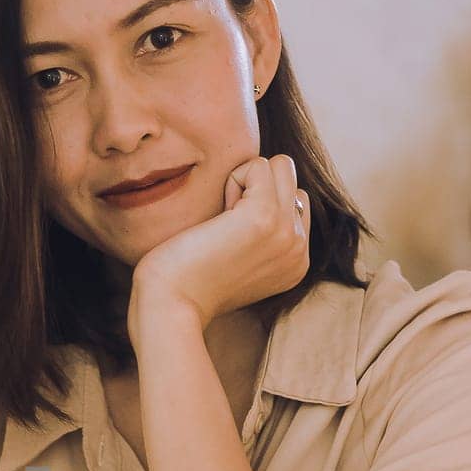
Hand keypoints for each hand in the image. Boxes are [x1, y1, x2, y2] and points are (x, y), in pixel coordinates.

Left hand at [128, 152, 309, 335]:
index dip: (257, 205)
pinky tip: (217, 216)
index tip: (230, 239)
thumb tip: (253, 197)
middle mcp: (299, 251)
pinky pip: (259, 165)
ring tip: (223, 219)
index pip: (295, 202)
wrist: (171, 305)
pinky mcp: (266, 216)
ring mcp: (288, 234)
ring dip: (247, 182)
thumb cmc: (188, 282)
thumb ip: (262, 237)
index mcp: (297, 264)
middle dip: (256, 188)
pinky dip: (232, 179)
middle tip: (225, 224)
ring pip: (282, 166)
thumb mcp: (239, 262)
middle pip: (291, 180)